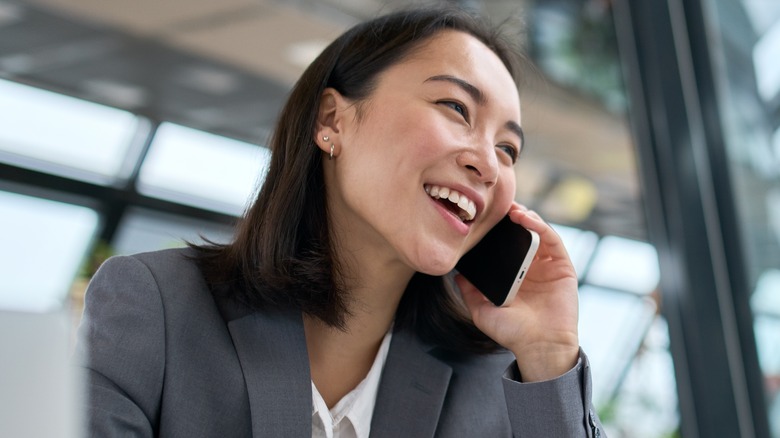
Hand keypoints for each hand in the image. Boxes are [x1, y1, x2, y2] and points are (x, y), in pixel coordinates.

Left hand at [457, 204, 579, 381]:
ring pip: (538, 232)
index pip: (506, 246)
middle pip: (522, 234)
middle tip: (497, 206)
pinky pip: (552, 240)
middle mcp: (532, 268)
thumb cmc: (512, 332)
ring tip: (511, 210)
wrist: (538, 347)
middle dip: (510, 218)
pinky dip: (540, 226)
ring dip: (525, 217)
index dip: (497, 230)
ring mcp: (548, 266)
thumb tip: (455, 273)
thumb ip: (469, 291)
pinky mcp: (563, 267)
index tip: (482, 218)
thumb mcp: (481, 310)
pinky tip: (526, 219)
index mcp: (514, 275)